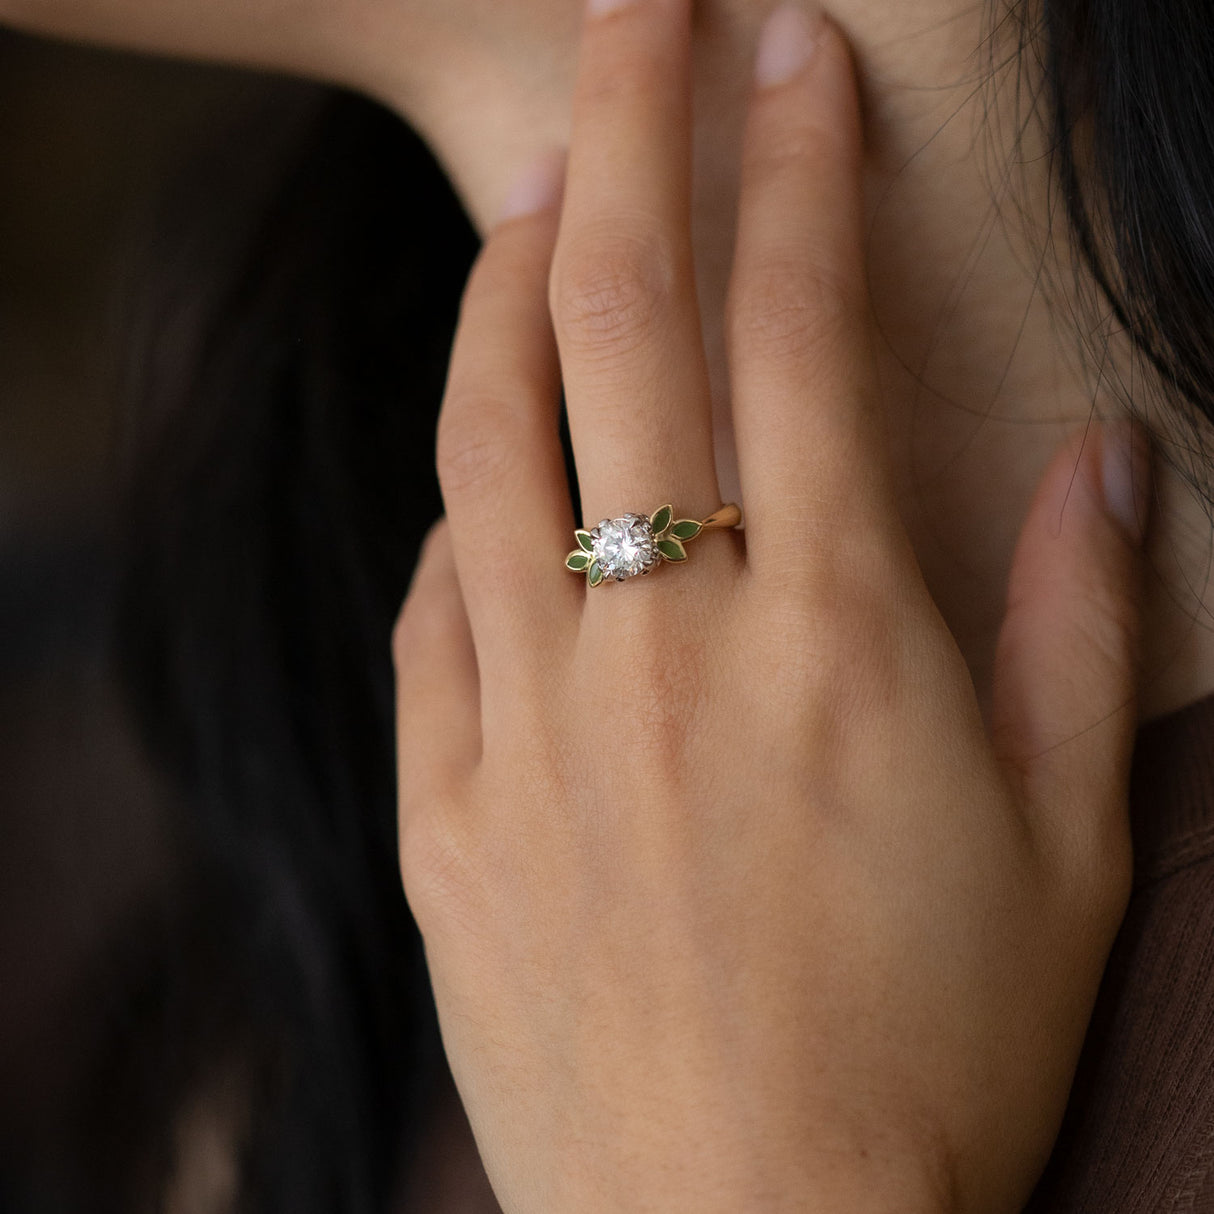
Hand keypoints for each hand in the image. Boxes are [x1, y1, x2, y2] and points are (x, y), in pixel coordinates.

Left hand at [393, 2, 1149, 1210]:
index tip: (791, 57)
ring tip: (532, 202)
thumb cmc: (934, 1047)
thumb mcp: (1065, 836)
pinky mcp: (445, 809)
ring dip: (503, 290)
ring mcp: (529, 724)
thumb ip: (1077, 620)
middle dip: (627, 132)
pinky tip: (484, 482)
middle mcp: (660, 649)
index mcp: (830, 636)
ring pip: (483, 438)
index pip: (799, 327)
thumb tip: (1099, 453)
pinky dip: (458, 517)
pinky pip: (431, 608)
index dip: (797, 168)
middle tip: (630, 14)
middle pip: (616, 322)